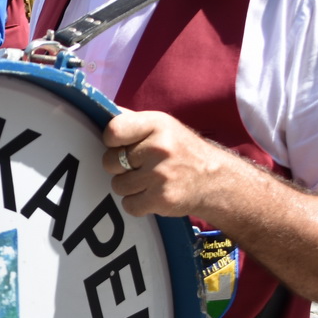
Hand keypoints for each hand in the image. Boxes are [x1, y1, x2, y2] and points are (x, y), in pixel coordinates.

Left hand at [101, 111, 234, 219]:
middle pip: (110, 161)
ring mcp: (160, 175)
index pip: (113, 130)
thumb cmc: (183, 151)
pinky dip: (137, 204)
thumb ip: (133, 121)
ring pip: (118, 185)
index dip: (111, 141)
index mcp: (157, 124)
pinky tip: (152, 195)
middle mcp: (159, 147)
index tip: (119, 145)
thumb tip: (101, 112)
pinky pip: (129, 205)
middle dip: (118, 166)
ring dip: (129, 187)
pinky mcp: (161, 199)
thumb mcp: (164, 126)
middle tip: (138, 166)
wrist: (216, 181)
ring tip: (149, 181)